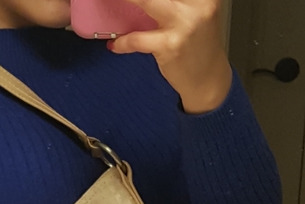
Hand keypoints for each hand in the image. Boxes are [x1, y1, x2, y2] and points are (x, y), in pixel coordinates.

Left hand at [109, 0, 232, 113]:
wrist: (207, 77)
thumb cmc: (198, 44)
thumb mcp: (194, 13)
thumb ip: (174, 3)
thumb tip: (142, 3)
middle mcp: (198, 4)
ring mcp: (184, 24)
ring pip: (147, 1)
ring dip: (128, 1)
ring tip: (113, 2)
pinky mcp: (170, 46)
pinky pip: (137, 40)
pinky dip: (123, 42)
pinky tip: (116, 44)